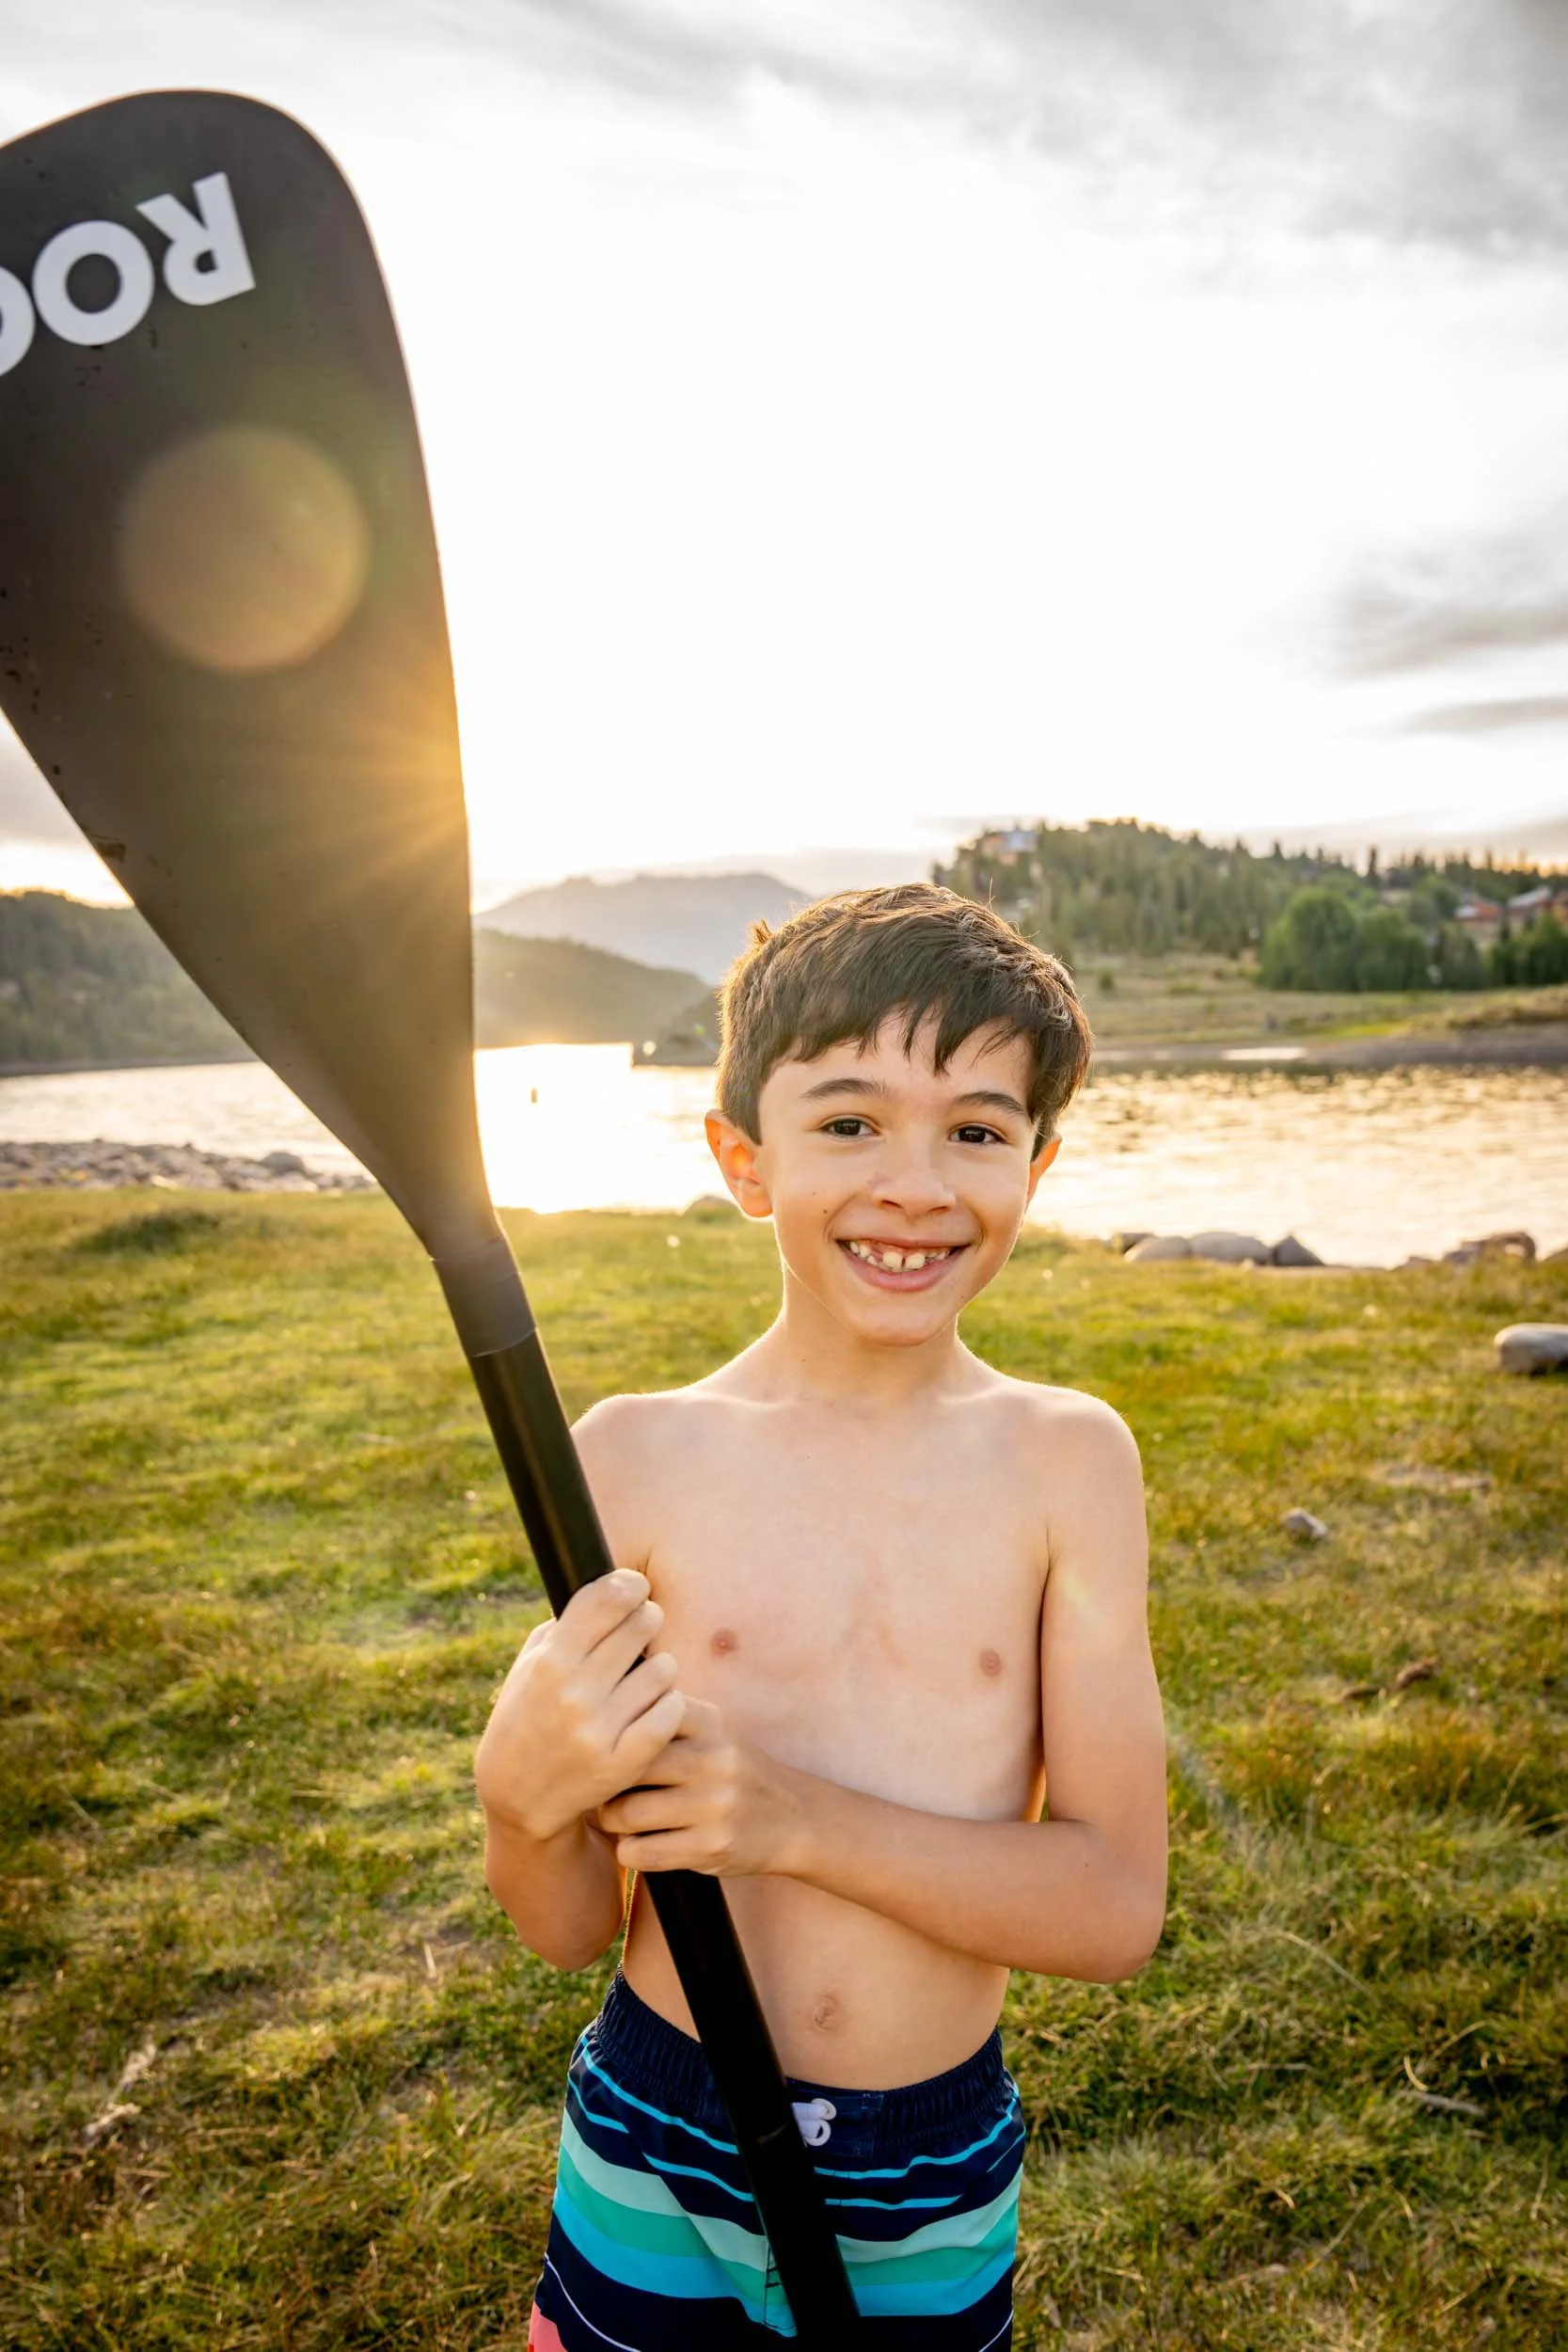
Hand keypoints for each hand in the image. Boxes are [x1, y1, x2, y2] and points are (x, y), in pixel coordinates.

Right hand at [473, 1570, 683, 1843]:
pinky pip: (672, 1710)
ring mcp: (600, 1730)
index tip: (635, 1587)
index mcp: (549, 1663)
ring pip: (664, 1668)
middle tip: (643, 1627)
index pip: (606, 1599)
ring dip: (659, 1665)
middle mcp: (574, 1694)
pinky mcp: (624, 1762)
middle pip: (641, 1625)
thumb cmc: (528, 1713)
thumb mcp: (531, 1665)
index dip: (629, 1584)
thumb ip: (568, 1626)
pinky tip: (654, 1703)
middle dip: (646, 1619)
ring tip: (644, 1675)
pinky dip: (669, 1702)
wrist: (518, 1792)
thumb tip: (616, 1588)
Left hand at [595, 1698, 803, 1878]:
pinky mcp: (711, 1847)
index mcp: (710, 1723)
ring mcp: (714, 1806)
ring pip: (627, 1813)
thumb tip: (600, 1706)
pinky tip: (639, 1843)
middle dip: (605, 1781)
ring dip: (612, 1820)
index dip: (613, 1733)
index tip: (606, 1746)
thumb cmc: (731, 1771)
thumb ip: (665, 1716)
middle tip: (603, 1789)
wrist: (791, 1819)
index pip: (641, 1715)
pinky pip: (641, 1852)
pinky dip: (629, 1850)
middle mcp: (714, 1760)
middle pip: (628, 1765)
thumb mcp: (712, 1731)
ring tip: (618, 1818)